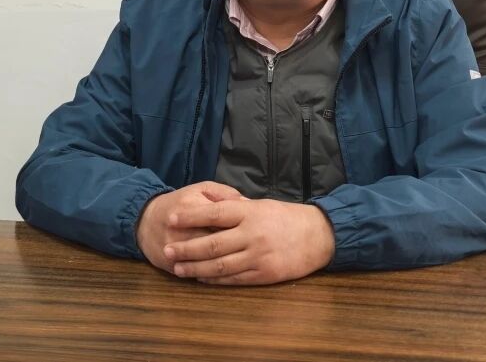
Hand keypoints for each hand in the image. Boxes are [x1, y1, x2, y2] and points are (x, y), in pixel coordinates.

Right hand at [136, 181, 242, 272]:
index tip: (255, 230)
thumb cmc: (180, 203)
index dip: (239, 226)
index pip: (219, 218)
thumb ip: (225, 194)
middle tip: (252, 250)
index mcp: (190, 205)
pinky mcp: (170, 265)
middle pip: (213, 242)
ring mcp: (174, 249)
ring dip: (224, 265)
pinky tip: (224, 275)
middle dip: (235, 248)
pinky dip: (210, 276)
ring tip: (242, 264)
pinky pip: (194, 273)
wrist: (145, 220)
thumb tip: (249, 204)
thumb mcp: (201, 189)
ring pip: (204, 261)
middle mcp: (180, 228)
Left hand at [162, 198, 335, 285]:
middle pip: (212, 243)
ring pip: (220, 265)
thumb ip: (235, 208)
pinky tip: (201, 277)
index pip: (214, 214)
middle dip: (186, 248)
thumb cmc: (287, 217)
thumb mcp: (261, 205)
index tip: (171, 219)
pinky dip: (215, 279)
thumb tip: (208, 206)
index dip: (190, 217)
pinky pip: (234, 279)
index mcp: (250, 213)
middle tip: (167, 250)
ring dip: (195, 268)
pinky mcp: (264, 274)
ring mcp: (258, 256)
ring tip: (178, 268)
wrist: (319, 236)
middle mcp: (252, 234)